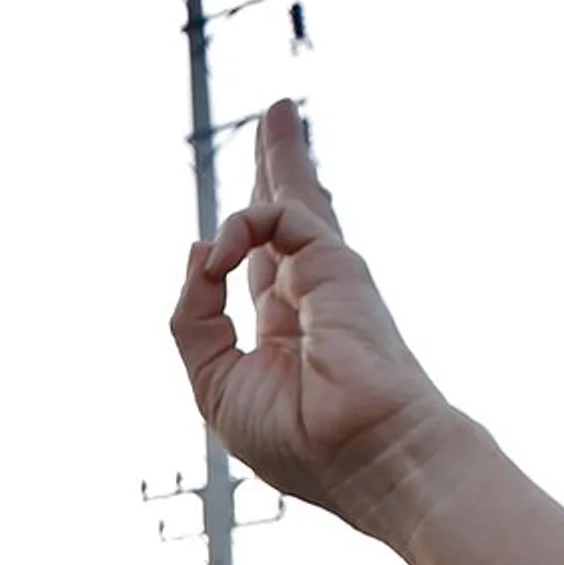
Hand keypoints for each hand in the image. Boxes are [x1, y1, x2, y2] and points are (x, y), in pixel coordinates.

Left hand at [171, 102, 473, 539]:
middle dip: (278, 171)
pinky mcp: (335, 262)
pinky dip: (240, 225)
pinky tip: (218, 254)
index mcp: (288, 335)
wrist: (368, 454)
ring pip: (297, 200)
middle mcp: (312, 298)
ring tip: (277, 111)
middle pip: (288, 221)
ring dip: (281, 156)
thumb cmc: (302, 440)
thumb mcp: (217, 384)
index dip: (234, 250)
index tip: (207, 256)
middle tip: (277, 120)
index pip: (261, 272)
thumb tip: (197, 252)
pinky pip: (276, 215)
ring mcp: (328, 277)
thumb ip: (195, 321)